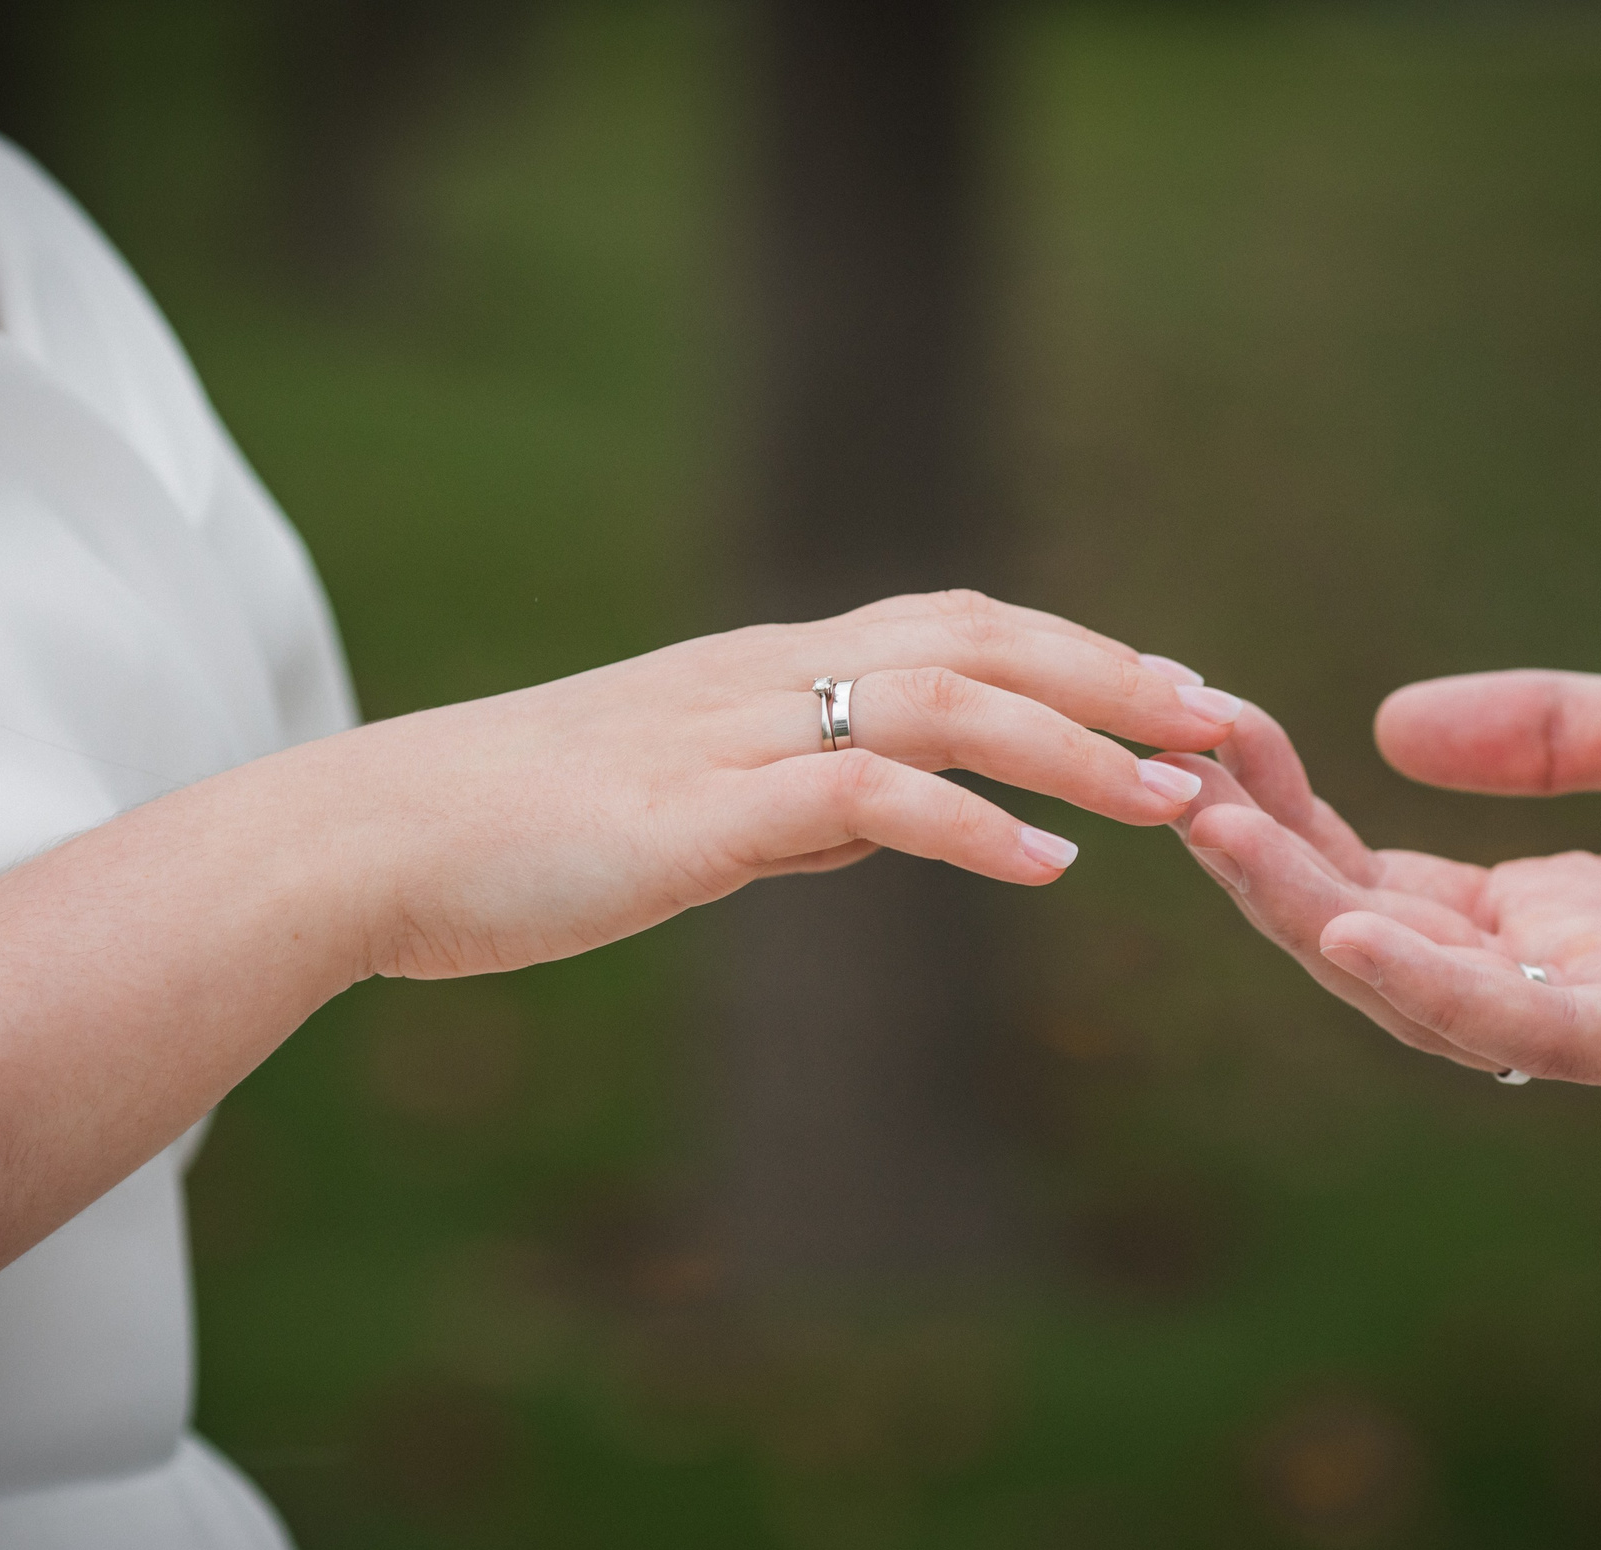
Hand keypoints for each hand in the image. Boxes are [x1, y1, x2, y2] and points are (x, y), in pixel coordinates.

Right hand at [317, 590, 1242, 979]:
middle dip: (1112, 678)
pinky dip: (969, 826)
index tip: (1172, 694)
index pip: (953, 628)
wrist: (374, 840)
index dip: (1074, 655)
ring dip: (1075, 748)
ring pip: (943, 702)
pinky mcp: (699, 811)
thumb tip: (894, 827)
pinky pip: (863, 796)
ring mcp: (734, 736)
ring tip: (1178, 798)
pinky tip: (1046, 869)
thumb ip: (797, 804)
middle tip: (1226, 724)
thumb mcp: (683, 808)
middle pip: (977, 639)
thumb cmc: (517, 835)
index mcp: (767, 672)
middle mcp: (767, 678)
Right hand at [1159, 661, 1600, 1092]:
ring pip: (1427, 995)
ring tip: (1225, 834)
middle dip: (1272, 868)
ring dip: (1314, 918)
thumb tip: (1393, 724)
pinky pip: (1535, 1031)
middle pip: (1377, 943)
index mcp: (1566, 916)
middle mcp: (1574, 982)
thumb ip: (1553, 731)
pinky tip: (1350, 916)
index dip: (1297, 820)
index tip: (1224, 735)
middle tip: (1183, 780)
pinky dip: (1433, 984)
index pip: (1388, 883)